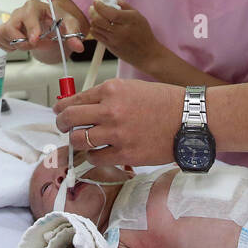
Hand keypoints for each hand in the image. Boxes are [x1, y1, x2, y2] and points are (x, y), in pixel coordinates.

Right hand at [0, 0, 84, 55]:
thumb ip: (73, 34)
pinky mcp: (5, 30)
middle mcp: (20, 12)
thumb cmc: (58, 20)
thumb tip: (77, 46)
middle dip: (22, 41)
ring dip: (14, 44)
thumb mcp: (70, 24)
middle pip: (10, 27)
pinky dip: (8, 46)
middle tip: (35, 44)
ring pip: (2, 33)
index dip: (31, 29)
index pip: (28, 15)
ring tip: (28, 43)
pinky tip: (21, 44)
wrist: (52, 23)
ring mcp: (10, 20)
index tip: (35, 40)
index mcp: (34, 6)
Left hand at [52, 78, 183, 166]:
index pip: (74, 100)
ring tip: (81, 142)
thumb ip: (105, 96)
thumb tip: (80, 105)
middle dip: (61, 124)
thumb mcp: (131, 88)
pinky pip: (95, 158)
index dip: (61, 108)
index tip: (59, 112)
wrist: (189, 119)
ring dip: (76, 142)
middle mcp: (110, 110)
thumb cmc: (162, 102)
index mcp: (111, 90)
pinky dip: (93, 157)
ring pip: (78, 141)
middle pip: (68, 120)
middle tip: (63, 128)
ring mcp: (117, 134)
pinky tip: (99, 153)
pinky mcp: (125, 154)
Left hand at [88, 0, 160, 69]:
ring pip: (95, 27)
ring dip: (93, 20)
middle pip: (98, 20)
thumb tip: (114, 0)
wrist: (147, 54)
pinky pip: (97, 36)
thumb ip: (126, 6)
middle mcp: (121, 31)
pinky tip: (100, 26)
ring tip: (98, 17)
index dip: (100, 5)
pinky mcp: (110, 47)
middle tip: (93, 8)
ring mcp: (114, 40)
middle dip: (93, 12)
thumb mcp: (139, 17)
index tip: (96, 1)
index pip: (109, 12)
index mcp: (129, 21)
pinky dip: (95, 28)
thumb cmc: (144, 34)